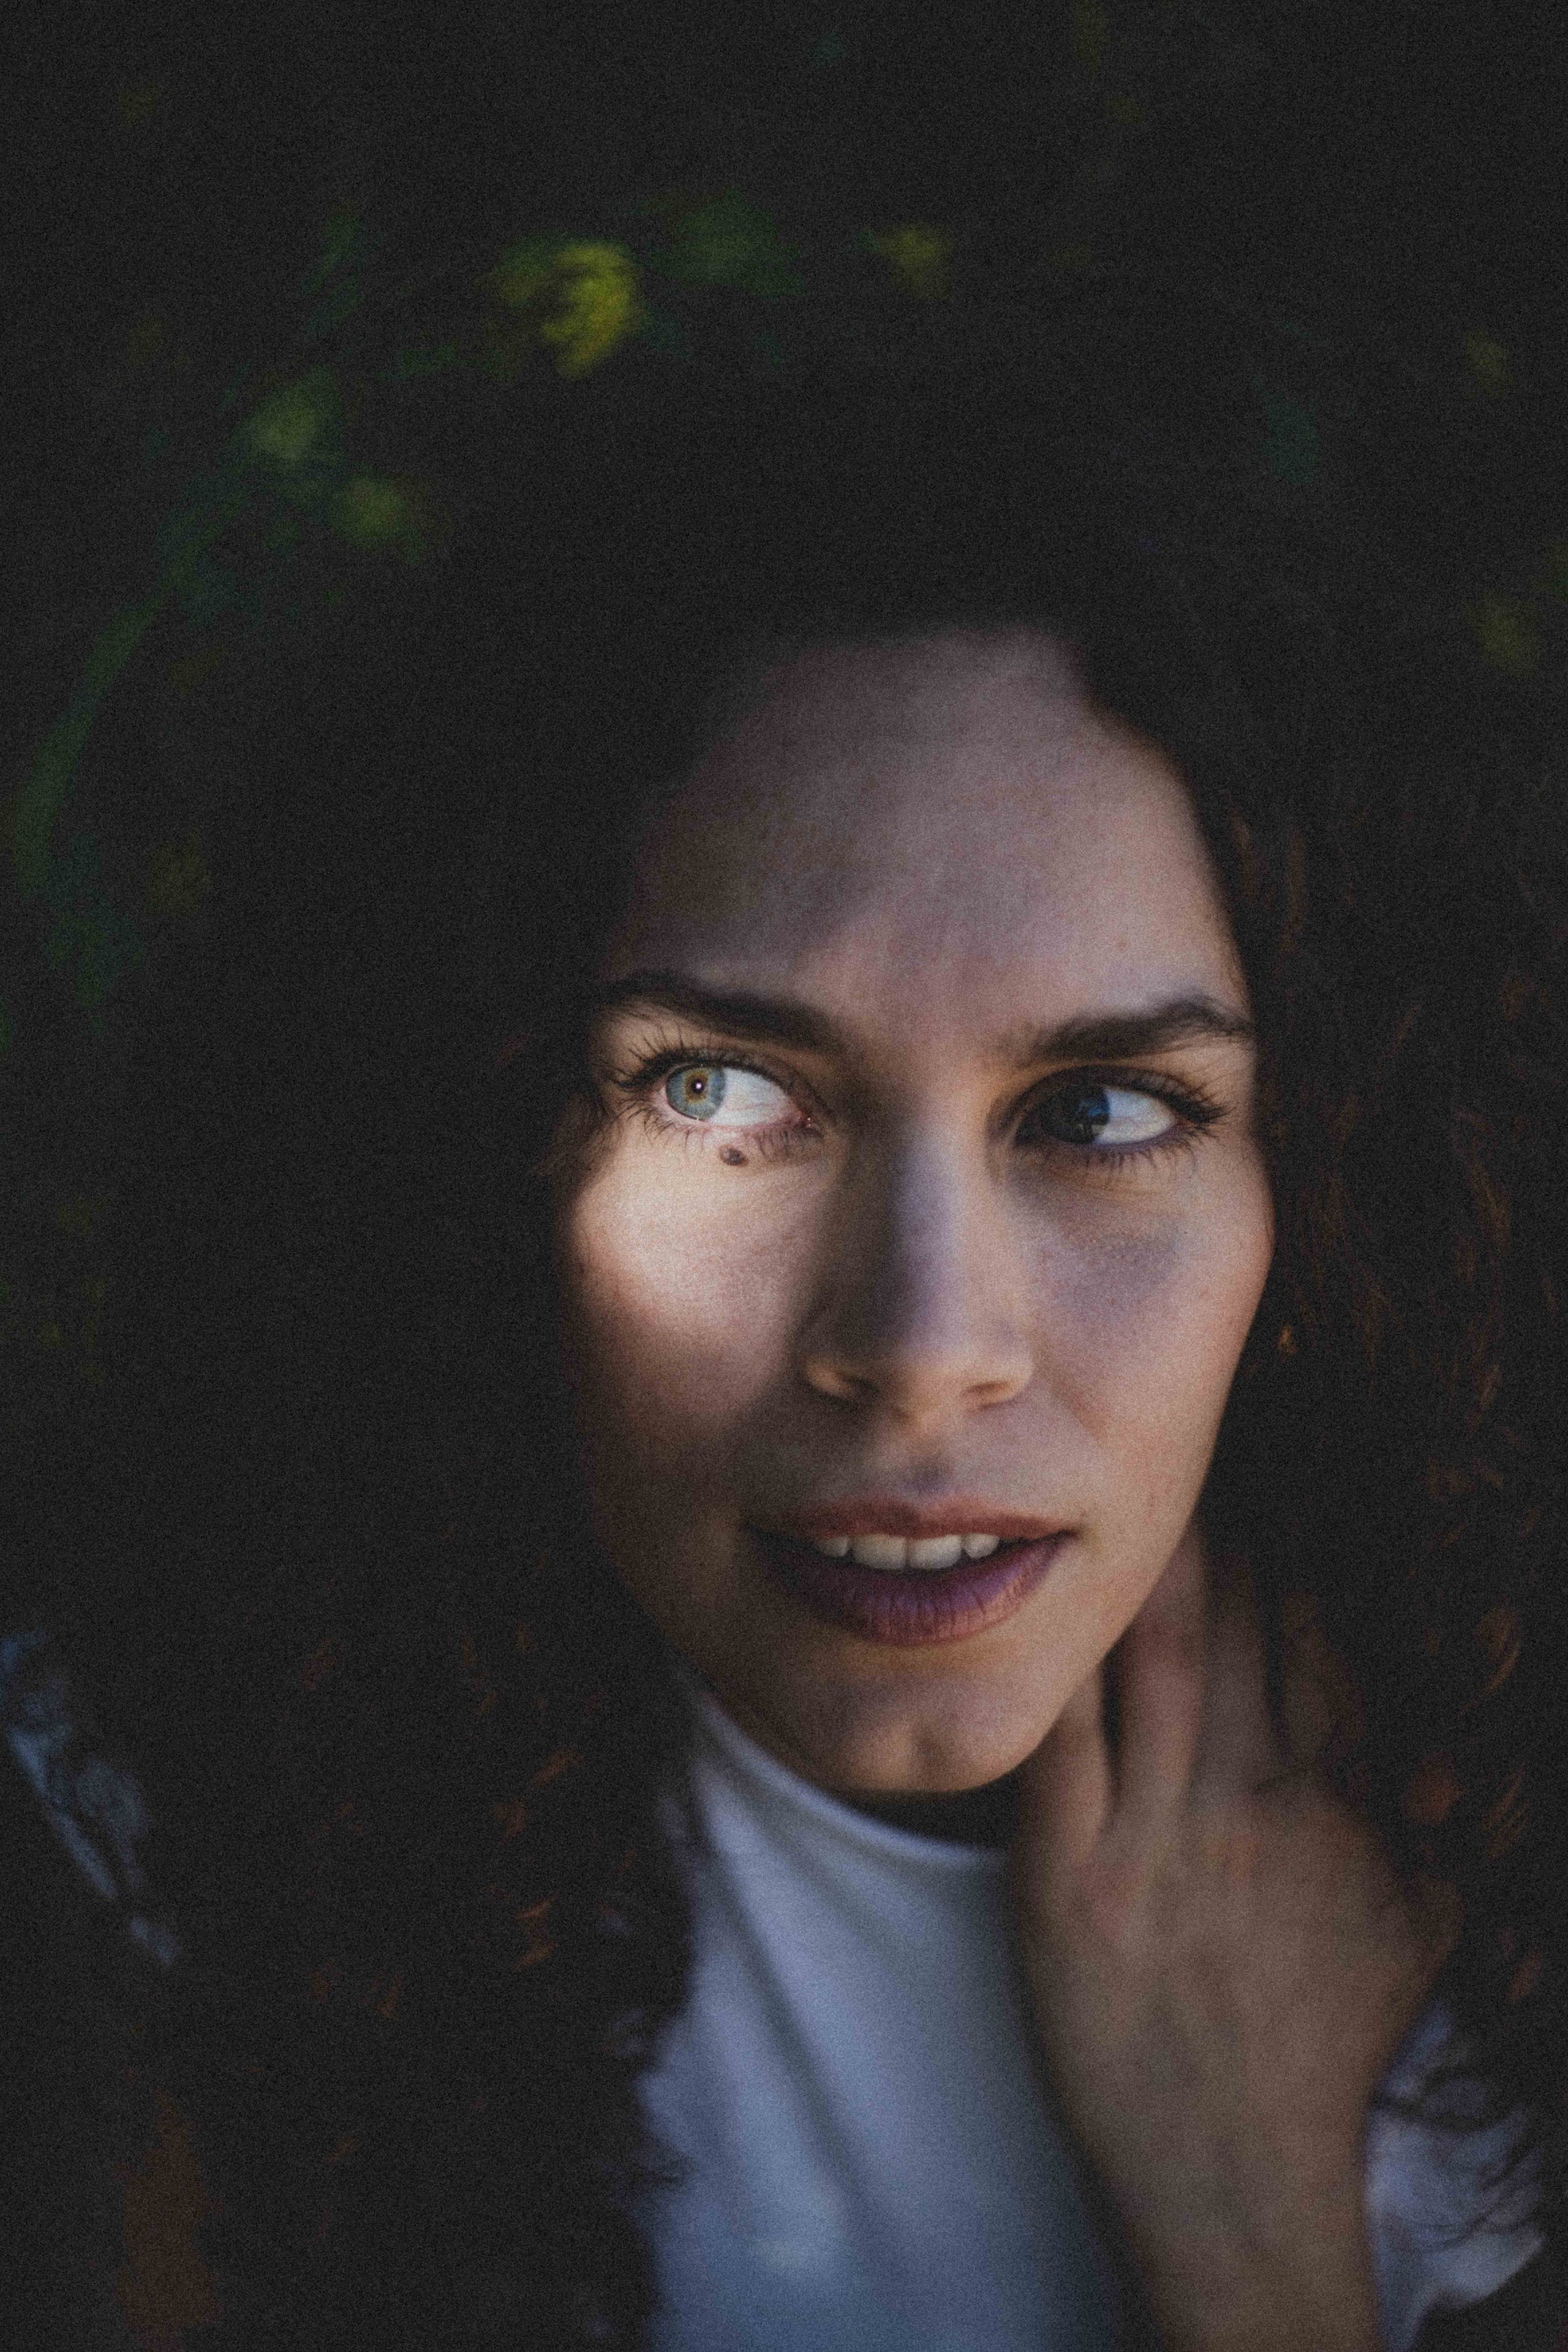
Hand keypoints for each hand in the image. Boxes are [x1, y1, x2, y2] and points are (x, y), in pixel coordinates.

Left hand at [1009, 1521, 1459, 2351]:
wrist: (1229, 2175)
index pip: (1321, 1644)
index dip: (1295, 1556)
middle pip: (1235, 1627)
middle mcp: (1252, 1807)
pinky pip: (1059, 1742)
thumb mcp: (1423, 1929)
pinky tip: (1035, 1597)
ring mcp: (1154, 1841)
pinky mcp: (1064, 1880)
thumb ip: (1433, 1820)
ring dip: (1139, 1567)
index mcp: (1339, 1810)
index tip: (1273, 1485)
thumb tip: (1437, 1734)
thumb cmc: (1321, 2044)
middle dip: (1213, 1526)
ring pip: (1151, 1662)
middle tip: (1181, 1441)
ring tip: (1113, 1482)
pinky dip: (1052, 1665)